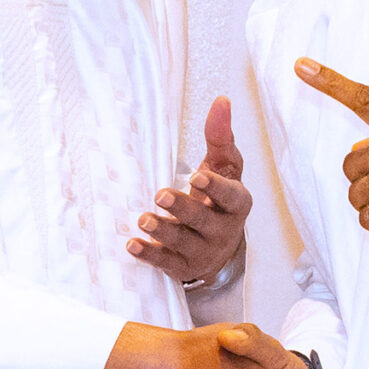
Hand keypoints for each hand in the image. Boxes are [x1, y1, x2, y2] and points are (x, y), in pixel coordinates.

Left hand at [128, 94, 252, 286]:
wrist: (218, 246)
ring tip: (143, 219)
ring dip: (162, 231)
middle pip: (203, 221)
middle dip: (182, 208)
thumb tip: (221, 101)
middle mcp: (223, 230)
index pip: (230, 197)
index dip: (214, 188)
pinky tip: (132, 245)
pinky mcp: (182, 267)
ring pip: (183, 243)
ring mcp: (203, 251)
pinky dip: (149, 255)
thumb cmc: (218, 198)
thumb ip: (221, 136)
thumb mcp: (224, 167)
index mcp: (236, 204)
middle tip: (160, 195)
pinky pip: (166, 263)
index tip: (197, 176)